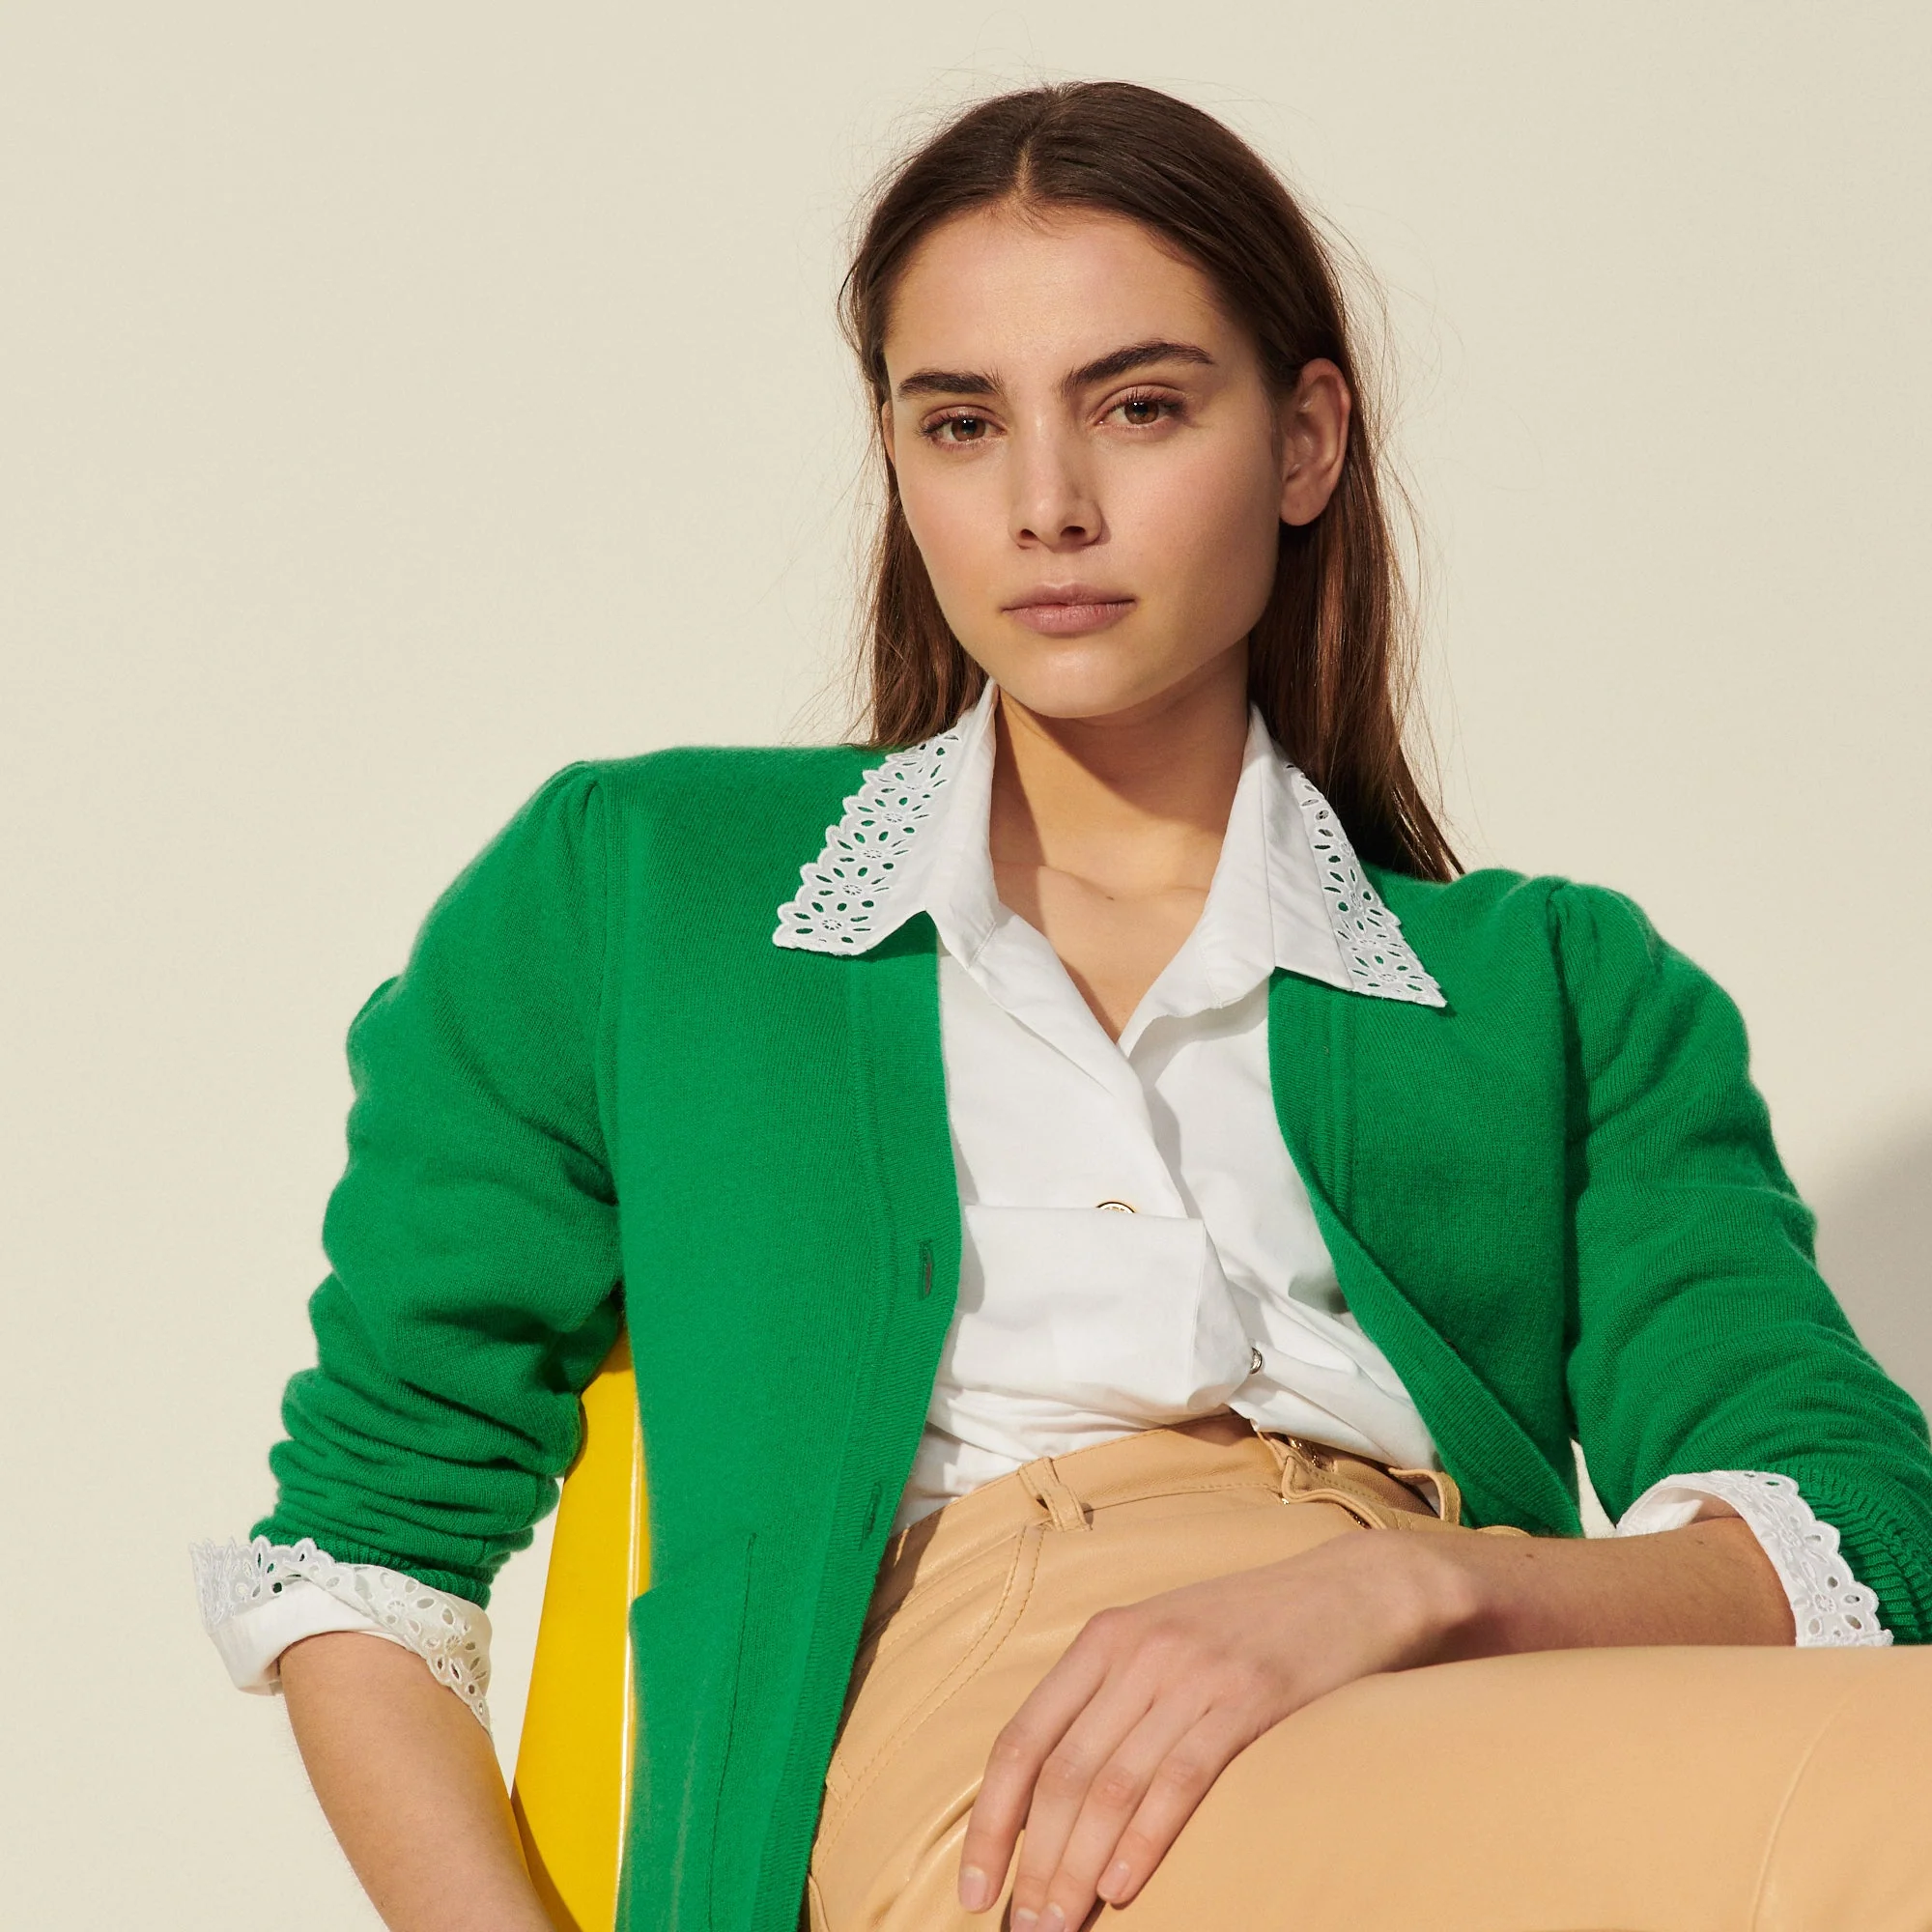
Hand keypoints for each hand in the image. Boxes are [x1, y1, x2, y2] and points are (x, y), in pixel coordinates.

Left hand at [955, 1529, 1467, 1927]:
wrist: (1349, 1589)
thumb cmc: (1249, 1626)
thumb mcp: (1162, 1639)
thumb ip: (1109, 1699)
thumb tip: (1053, 1794)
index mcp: (1103, 1639)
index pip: (1022, 1740)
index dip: (991, 1821)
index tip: (975, 1888)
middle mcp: (1138, 1652)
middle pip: (1062, 1775)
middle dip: (1033, 1863)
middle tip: (1021, 1929)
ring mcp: (1191, 1674)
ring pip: (1111, 1786)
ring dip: (1077, 1867)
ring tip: (1059, 1926)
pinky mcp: (1246, 1699)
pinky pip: (1178, 1779)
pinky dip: (1144, 1840)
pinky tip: (1121, 1887)